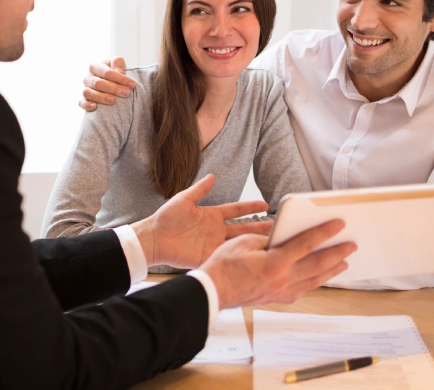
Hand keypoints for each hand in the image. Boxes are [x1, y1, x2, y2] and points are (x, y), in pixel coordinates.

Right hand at [79, 57, 136, 110]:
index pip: (107, 72)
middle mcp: (88, 78)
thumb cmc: (114, 71)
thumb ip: (118, 63)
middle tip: (126, 93)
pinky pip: (82, 103)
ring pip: (88, 93)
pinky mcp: (83, 100)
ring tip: (113, 101)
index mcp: (95, 67)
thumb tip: (119, 71)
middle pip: (98, 83)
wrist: (110, 81)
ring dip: (101, 97)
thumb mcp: (117, 62)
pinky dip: (87, 105)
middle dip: (114, 88)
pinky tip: (95, 107)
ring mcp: (85, 89)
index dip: (120, 78)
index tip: (132, 84)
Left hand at [131, 174, 271, 268]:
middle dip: (260, 226)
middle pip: (243, 227)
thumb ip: (199, 189)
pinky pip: (228, 255)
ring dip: (254, 241)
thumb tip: (212, 176)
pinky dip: (241, 256)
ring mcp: (213, 243)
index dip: (251, 207)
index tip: (266, 204)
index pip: (236, 210)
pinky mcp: (209, 256)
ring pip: (239, 242)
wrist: (154, 239)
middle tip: (278, 226)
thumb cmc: (166, 218)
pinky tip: (254, 257)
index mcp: (212, 215)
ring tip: (272, 241)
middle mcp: (216, 229)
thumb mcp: (184, 199)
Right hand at [200, 220, 355, 309]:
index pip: (306, 244)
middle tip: (352, 245)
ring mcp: (281, 291)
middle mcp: (282, 279)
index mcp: (275, 262)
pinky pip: (302, 290)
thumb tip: (283, 238)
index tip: (338, 224)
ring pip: (313, 280)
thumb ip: (268, 239)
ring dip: (331, 270)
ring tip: (344, 262)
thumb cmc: (223, 265)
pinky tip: (319, 278)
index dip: (324, 232)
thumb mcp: (244, 242)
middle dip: (337, 253)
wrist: (213, 292)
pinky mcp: (277, 298)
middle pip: (317, 265)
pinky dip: (314, 282)